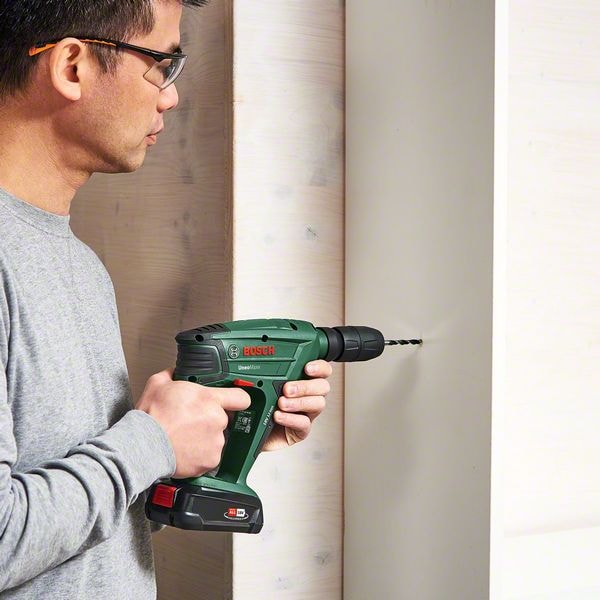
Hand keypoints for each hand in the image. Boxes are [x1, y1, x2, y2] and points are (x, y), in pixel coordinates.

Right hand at [136, 368, 250, 477]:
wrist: (144, 446)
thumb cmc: (151, 418)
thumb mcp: (158, 384)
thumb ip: (172, 375)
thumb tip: (174, 372)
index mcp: (209, 399)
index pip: (240, 397)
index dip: (238, 399)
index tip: (235, 402)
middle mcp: (217, 420)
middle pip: (223, 418)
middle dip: (210, 419)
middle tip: (191, 422)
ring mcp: (216, 441)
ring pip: (216, 437)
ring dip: (205, 437)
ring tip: (185, 437)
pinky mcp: (211, 460)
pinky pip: (210, 455)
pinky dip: (200, 454)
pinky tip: (186, 449)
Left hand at [261, 360, 332, 451]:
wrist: (249, 431)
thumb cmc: (257, 406)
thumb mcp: (259, 387)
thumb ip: (266, 376)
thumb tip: (261, 368)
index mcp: (302, 381)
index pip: (321, 370)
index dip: (319, 367)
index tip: (307, 368)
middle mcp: (307, 396)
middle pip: (323, 386)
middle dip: (306, 386)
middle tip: (287, 389)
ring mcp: (306, 414)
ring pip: (318, 404)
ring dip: (299, 402)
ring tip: (281, 403)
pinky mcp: (301, 431)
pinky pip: (304, 424)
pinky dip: (291, 419)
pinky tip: (278, 416)